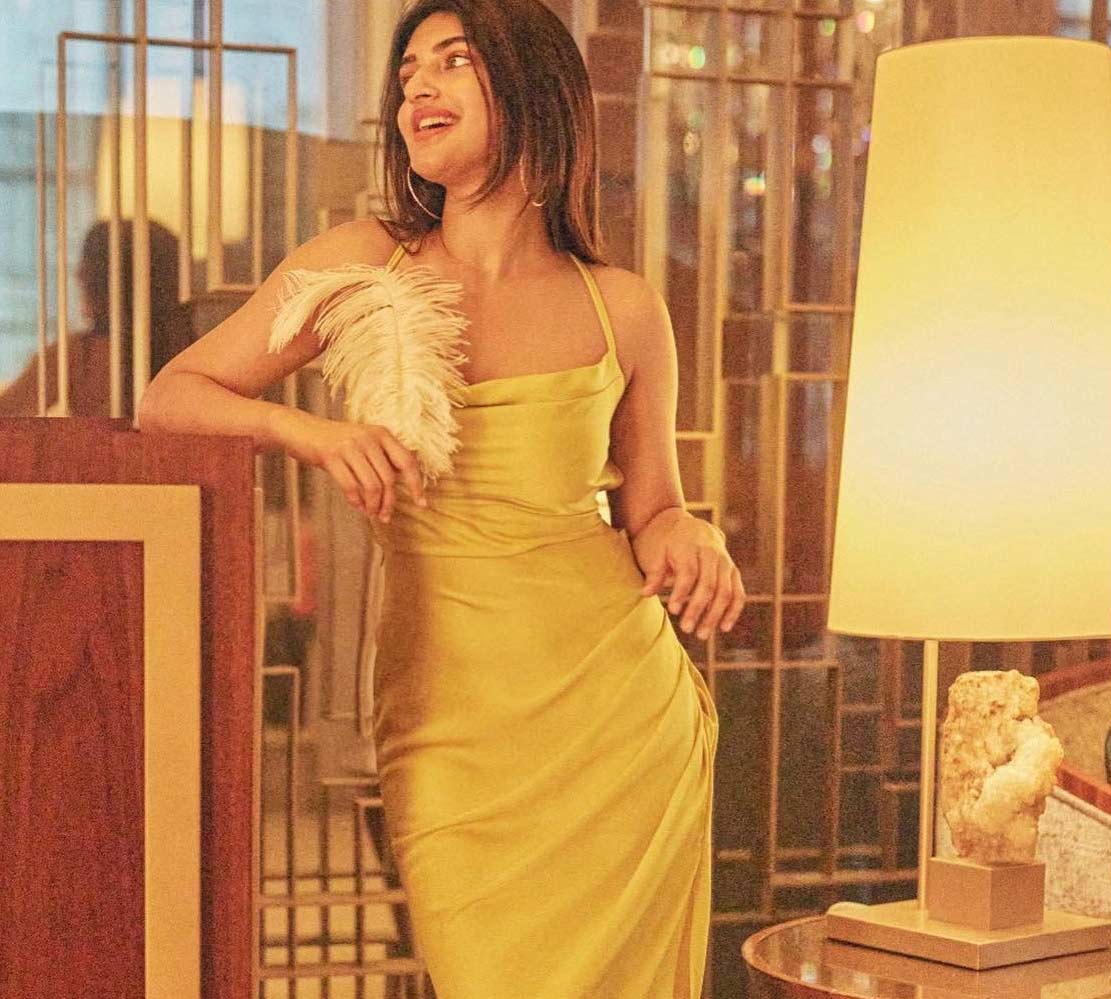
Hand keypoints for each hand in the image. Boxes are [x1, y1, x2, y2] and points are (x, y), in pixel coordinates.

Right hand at [288, 411, 425, 521]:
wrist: (301, 430)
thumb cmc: (336, 442)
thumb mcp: (364, 442)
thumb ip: (383, 458)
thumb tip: (404, 484)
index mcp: (382, 434)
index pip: (407, 461)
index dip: (416, 484)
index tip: (421, 504)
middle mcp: (369, 438)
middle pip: (389, 479)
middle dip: (389, 503)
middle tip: (385, 517)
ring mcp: (350, 446)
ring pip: (372, 486)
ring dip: (373, 505)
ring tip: (371, 513)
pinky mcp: (331, 456)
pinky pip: (350, 487)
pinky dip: (356, 501)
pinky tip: (357, 506)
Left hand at [633, 508, 745, 639]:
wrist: (687, 526)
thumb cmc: (666, 543)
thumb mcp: (655, 552)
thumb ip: (654, 573)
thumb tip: (646, 593)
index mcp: (690, 545)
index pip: (689, 572)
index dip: (682, 592)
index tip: (673, 610)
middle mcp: (712, 552)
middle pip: (709, 584)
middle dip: (698, 608)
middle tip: (686, 629)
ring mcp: (725, 561)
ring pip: (726, 591)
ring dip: (715, 615)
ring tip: (702, 634)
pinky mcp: (733, 571)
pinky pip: (738, 592)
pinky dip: (733, 610)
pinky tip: (724, 628)